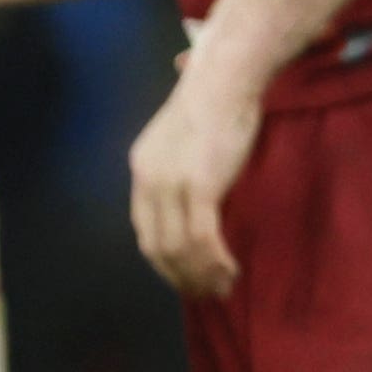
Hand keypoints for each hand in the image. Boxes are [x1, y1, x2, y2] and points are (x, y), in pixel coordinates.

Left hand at [127, 57, 262, 297]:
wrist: (227, 77)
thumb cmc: (216, 104)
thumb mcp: (185, 142)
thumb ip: (182, 171)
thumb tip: (196, 202)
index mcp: (142, 171)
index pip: (145, 231)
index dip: (165, 261)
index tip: (186, 277)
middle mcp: (148, 181)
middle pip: (158, 247)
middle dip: (182, 277)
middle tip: (206, 293)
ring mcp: (171, 184)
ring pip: (180, 249)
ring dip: (201, 275)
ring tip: (222, 287)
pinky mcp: (198, 186)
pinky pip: (202, 239)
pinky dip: (214, 261)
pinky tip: (229, 270)